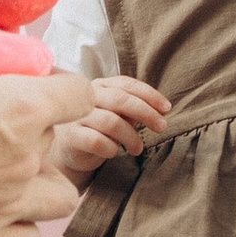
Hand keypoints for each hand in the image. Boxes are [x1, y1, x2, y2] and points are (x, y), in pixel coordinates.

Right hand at [0, 29, 87, 236]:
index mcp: (21, 107)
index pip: (79, 93)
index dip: (64, 87)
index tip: (41, 87)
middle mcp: (26, 157)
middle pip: (57, 141)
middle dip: (36, 134)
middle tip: (2, 130)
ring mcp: (10, 203)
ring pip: (61, 197)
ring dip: (44, 187)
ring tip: (16, 179)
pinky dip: (18, 228)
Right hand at [53, 74, 170, 185]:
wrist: (68, 149)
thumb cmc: (97, 128)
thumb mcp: (116, 114)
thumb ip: (133, 109)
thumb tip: (160, 110)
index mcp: (100, 86)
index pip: (127, 84)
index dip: (149, 95)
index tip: (167, 108)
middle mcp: (86, 97)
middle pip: (120, 99)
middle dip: (146, 113)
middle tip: (161, 127)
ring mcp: (76, 116)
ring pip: (111, 122)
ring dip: (131, 137)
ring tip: (137, 149)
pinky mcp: (70, 136)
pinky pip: (96, 141)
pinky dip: (111, 148)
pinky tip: (114, 152)